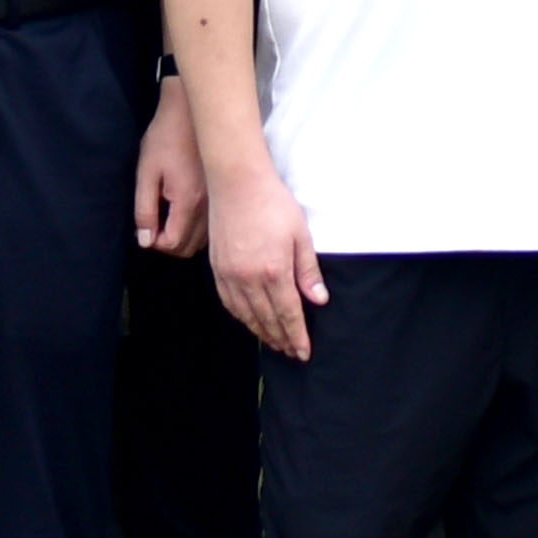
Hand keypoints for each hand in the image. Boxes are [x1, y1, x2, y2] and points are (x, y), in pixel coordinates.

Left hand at [131, 92, 206, 258]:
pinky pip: (210, 227)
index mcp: (188, 203)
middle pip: (189, 248)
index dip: (155, 242)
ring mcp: (218, 202)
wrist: (192, 112)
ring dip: (183, 237)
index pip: (173, 244)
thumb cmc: (166, 138)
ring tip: (168, 216)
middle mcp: (208, 208)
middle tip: (154, 223)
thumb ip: (145, 209)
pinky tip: (184, 210)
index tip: (145, 227)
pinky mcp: (221, 195)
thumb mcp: (147, 173)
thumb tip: (146, 241)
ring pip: (202, 241)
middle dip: (168, 243)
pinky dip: (196, 228)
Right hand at [208, 153, 327, 362]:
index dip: (297, 336)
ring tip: (275, 343)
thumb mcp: (300, 235)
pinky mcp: (218, 269)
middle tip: (292, 354)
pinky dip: (242, 317)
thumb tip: (319, 301)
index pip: (288, 314)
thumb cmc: (273, 204)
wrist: (237, 183)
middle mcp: (249, 279)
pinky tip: (250, 322)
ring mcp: (230, 276)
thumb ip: (308, 272)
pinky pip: (229, 303)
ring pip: (247, 316)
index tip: (304, 352)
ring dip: (262, 333)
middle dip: (282, 339)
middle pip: (267, 320)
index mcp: (274, 271)